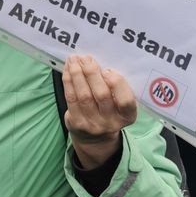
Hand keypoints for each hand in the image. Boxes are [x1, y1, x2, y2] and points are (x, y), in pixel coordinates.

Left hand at [62, 54, 137, 169]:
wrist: (95, 139)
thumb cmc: (109, 111)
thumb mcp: (119, 103)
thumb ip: (115, 87)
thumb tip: (97, 63)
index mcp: (127, 116)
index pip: (126, 100)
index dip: (117, 83)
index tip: (107, 70)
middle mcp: (111, 122)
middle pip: (101, 95)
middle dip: (92, 73)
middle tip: (86, 58)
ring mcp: (93, 124)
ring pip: (83, 95)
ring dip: (77, 74)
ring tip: (74, 60)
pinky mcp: (76, 123)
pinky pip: (71, 98)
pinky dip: (68, 81)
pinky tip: (68, 70)